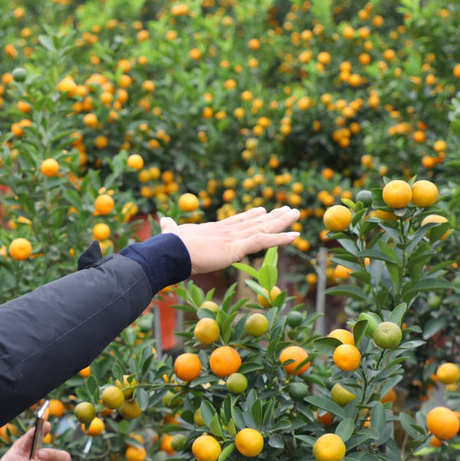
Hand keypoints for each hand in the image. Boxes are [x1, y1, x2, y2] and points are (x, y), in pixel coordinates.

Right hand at [159, 206, 299, 275]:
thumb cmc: (169, 245)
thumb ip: (170, 227)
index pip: (237, 221)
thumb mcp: (171, 234)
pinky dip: (281, 238)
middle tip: (288, 209)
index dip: (251, 215)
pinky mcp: (236, 247)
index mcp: (214, 229)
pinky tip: (295, 235)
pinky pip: (264, 241)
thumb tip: (163, 220)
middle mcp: (227, 230)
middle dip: (272, 216)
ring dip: (282, 221)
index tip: (262, 210)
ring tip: (296, 214)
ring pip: (263, 227)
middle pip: (255, 221)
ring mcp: (233, 238)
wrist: (170, 251)